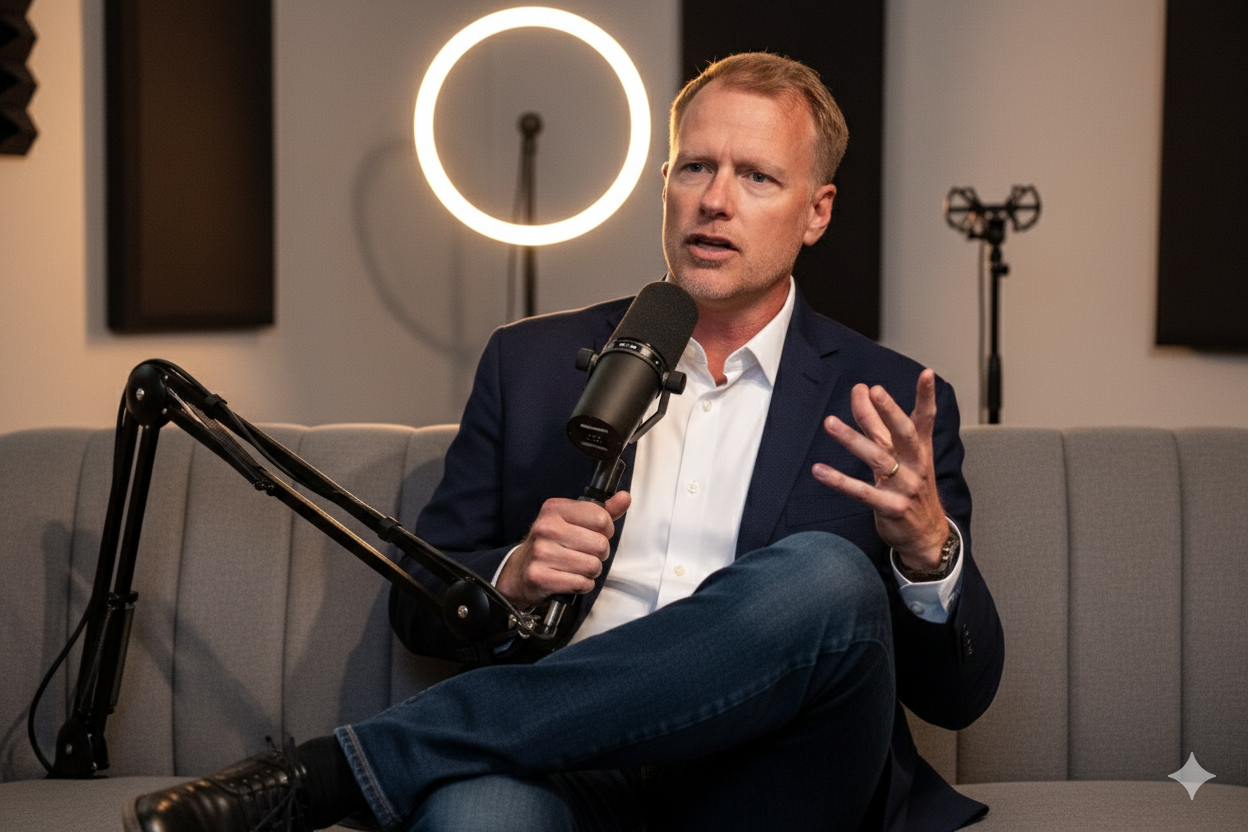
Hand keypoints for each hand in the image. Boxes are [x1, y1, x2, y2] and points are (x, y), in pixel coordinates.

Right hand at [496, 491, 630, 608]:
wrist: (520, 571)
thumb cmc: (552, 544)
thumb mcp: (574, 521)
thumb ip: (603, 510)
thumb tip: (625, 497)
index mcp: (555, 509)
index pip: (601, 517)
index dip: (605, 530)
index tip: (595, 534)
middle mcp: (546, 528)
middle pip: (600, 544)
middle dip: (599, 554)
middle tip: (585, 554)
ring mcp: (541, 552)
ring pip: (592, 566)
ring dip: (591, 571)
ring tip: (577, 567)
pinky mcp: (539, 576)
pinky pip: (581, 583)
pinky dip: (582, 584)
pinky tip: (570, 578)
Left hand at [811, 369, 947, 570]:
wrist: (926, 535)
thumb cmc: (912, 490)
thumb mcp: (906, 458)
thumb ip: (885, 426)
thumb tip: (867, 393)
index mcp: (920, 451)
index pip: (925, 420)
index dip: (927, 397)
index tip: (926, 373)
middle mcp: (915, 465)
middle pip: (903, 434)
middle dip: (889, 411)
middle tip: (872, 391)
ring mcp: (904, 487)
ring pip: (877, 458)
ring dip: (852, 439)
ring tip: (830, 422)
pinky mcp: (890, 507)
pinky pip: (862, 492)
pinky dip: (839, 481)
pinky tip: (819, 470)